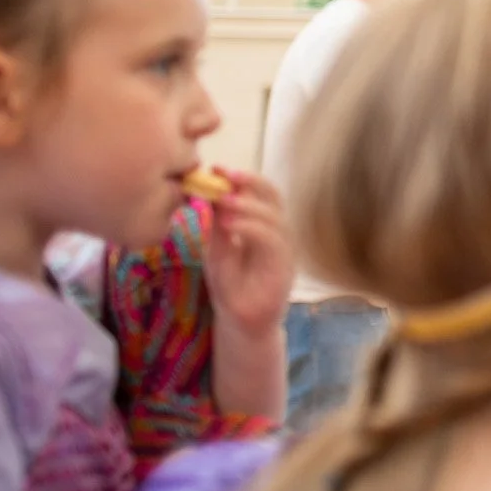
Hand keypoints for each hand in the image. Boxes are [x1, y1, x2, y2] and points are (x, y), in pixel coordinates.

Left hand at [202, 169, 293, 337]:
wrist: (240, 322)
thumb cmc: (231, 285)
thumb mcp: (216, 249)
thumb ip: (217, 223)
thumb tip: (207, 191)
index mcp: (263, 224)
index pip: (260, 192)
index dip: (242, 178)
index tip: (217, 168)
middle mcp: (278, 232)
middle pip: (274, 197)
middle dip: (251, 183)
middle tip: (225, 175)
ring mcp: (284, 250)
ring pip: (275, 217)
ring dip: (249, 205)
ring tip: (224, 200)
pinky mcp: (284, 268)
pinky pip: (273, 241)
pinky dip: (252, 229)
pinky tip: (230, 225)